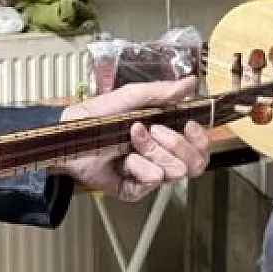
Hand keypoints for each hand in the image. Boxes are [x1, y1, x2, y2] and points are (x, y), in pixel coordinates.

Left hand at [56, 77, 211, 200]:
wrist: (71, 136)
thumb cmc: (97, 116)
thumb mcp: (131, 97)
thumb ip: (162, 92)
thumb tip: (190, 82)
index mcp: (167, 134)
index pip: (201, 145)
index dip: (201, 138)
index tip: (189, 124)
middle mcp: (162, 156)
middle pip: (196, 163)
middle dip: (176, 143)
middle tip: (154, 129)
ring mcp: (149, 173)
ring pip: (175, 170)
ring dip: (153, 150)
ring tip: (132, 139)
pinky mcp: (136, 189)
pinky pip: (152, 180)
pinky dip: (138, 166)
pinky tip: (125, 160)